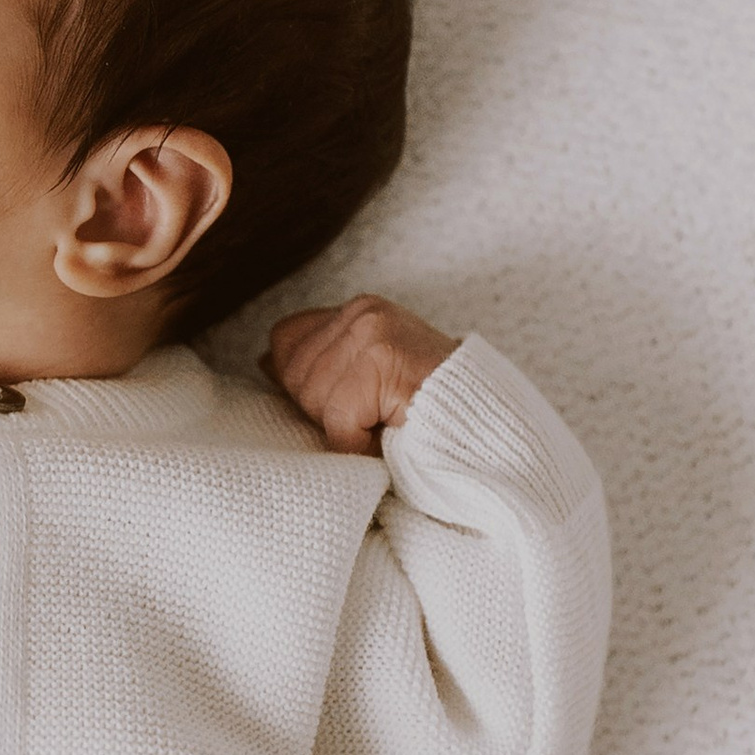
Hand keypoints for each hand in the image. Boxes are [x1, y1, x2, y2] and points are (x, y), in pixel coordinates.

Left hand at [262, 295, 457, 455]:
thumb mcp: (370, 377)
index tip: (338, 405)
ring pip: (314, 399)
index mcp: (360, 310)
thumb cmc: (431, 409)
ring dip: (345, 430)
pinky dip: (359, 444)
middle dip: (325, 411)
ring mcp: (373, 333)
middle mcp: (364, 312)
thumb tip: (264, 361)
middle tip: (372, 420)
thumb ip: (324, 363)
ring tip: (385, 426)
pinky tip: (388, 438)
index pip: (286, 339)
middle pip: (295, 374)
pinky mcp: (382, 361)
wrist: (490, 425)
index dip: (300, 380)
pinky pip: (339, 420)